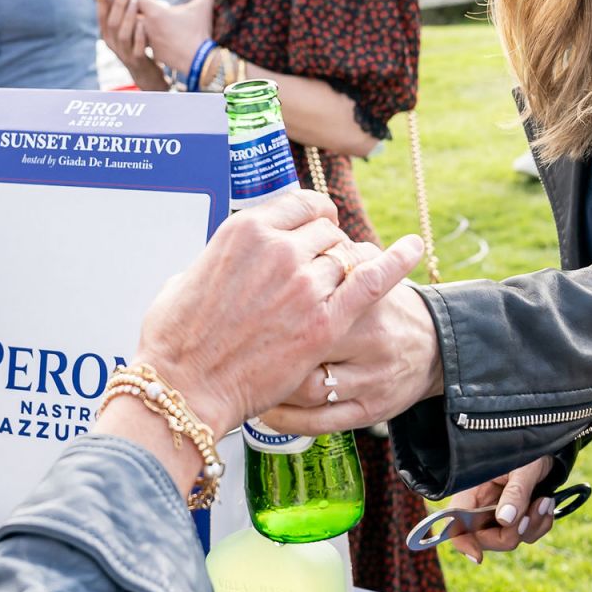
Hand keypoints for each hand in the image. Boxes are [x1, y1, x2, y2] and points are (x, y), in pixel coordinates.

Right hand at [93, 0, 167, 91]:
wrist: (145, 73)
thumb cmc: (136, 45)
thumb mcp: (127, 29)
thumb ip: (123, 14)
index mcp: (108, 35)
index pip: (101, 16)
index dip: (101, 0)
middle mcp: (112, 44)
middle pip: (112, 22)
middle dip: (118, 3)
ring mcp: (124, 53)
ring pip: (123, 34)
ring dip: (129, 16)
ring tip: (136, 0)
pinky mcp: (137, 61)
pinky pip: (137, 47)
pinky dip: (140, 35)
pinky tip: (144, 23)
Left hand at [128, 0, 217, 81]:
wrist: (199, 61)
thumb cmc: (199, 32)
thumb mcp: (203, 8)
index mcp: (155, 12)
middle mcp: (148, 25)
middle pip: (132, 11)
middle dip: (137, 5)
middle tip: (146, 3)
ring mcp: (148, 40)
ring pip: (135, 27)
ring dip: (140, 21)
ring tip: (150, 18)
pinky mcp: (153, 52)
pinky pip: (143, 42)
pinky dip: (147, 36)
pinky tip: (156, 35)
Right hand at [131, 189, 422, 438]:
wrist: (185, 386)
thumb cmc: (176, 339)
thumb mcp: (186, 277)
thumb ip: (219, 260)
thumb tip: (230, 262)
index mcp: (245, 230)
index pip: (300, 205)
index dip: (313, 217)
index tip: (318, 227)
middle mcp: (278, 249)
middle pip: (326, 232)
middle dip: (328, 247)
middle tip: (323, 270)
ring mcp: (304, 285)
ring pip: (346, 258)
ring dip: (347, 269)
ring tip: (339, 288)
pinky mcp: (324, 323)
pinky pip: (373, 281)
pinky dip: (397, 261)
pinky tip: (415, 249)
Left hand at [257, 263, 442, 434]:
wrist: (436, 348)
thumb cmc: (387, 308)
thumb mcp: (368, 273)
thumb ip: (332, 257)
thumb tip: (283, 231)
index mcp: (367, 300)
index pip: (312, 297)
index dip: (271, 302)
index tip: (246, 302)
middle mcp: (372, 341)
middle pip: (304, 346)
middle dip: (267, 346)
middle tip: (239, 341)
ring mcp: (372, 380)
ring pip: (307, 390)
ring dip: (270, 386)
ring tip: (248, 376)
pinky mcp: (370, 411)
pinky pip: (317, 422)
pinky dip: (283, 418)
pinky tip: (266, 408)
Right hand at [435, 456, 561, 565]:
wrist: (549, 450)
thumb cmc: (529, 452)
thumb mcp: (523, 468)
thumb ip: (515, 493)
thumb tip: (505, 520)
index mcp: (472, 493)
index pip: (455, 525)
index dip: (462, 543)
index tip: (478, 557)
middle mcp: (482, 507)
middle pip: (486, 540)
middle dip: (512, 533)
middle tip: (530, 513)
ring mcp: (500, 515)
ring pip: (511, 540)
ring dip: (531, 525)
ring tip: (544, 501)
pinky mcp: (517, 518)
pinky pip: (527, 535)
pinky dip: (540, 524)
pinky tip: (546, 504)